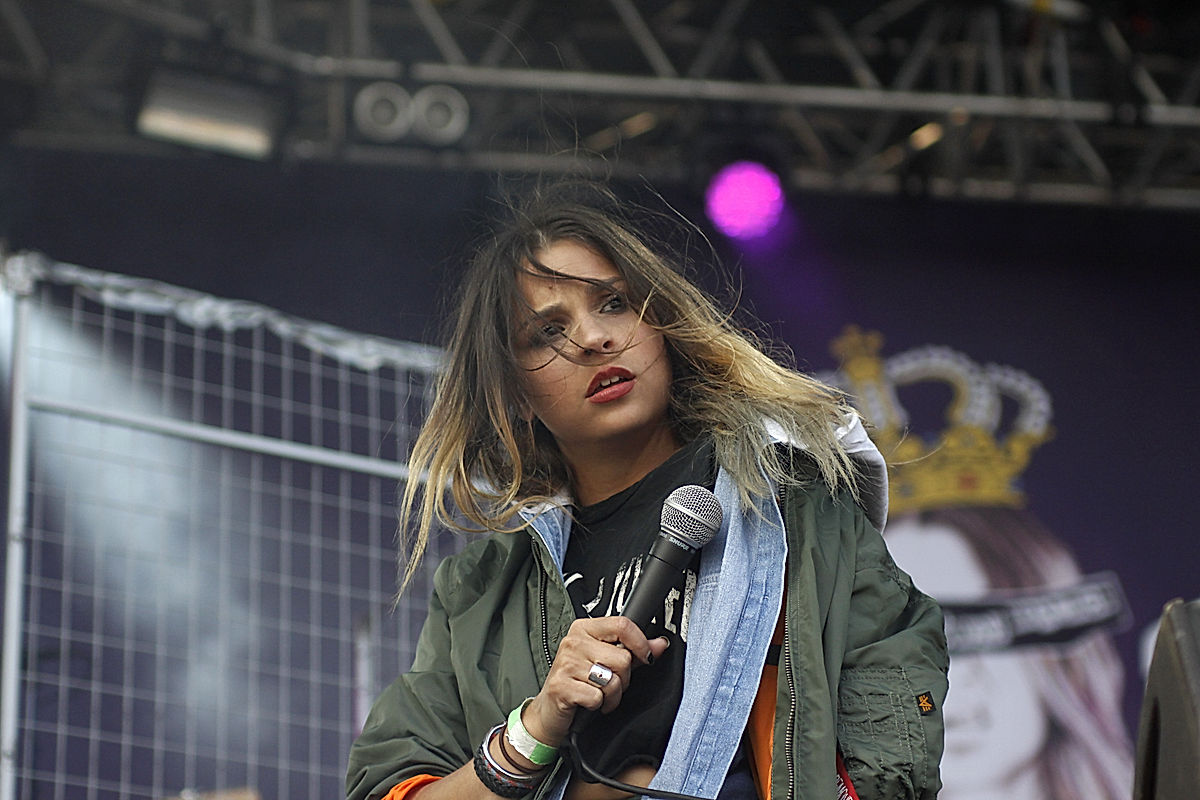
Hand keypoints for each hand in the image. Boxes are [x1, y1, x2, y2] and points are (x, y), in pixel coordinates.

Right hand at [520, 616, 669, 746]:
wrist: (550, 710)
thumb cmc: (579, 683)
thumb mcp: (607, 663)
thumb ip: (634, 652)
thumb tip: (660, 643)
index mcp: (585, 628)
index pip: (622, 625)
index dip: (641, 643)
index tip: (646, 657)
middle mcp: (574, 641)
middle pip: (622, 658)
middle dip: (623, 678)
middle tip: (610, 683)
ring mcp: (566, 663)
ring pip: (612, 679)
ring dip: (612, 695)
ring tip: (600, 694)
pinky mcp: (561, 686)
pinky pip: (597, 697)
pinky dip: (598, 705)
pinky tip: (588, 703)